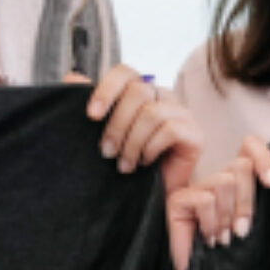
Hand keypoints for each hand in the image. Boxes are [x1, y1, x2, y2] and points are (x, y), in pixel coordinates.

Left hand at [74, 65, 203, 192]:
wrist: (151, 197)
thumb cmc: (127, 163)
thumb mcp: (104, 133)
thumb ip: (92, 106)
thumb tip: (73, 76)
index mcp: (141, 91)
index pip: (125, 73)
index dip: (106, 89)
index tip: (91, 116)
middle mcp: (163, 97)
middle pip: (138, 92)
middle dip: (117, 124)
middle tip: (106, 151)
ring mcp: (182, 114)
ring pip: (152, 113)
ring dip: (132, 142)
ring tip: (124, 165)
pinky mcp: (195, 134)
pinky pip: (170, 130)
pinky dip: (151, 148)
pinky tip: (144, 162)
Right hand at [167, 135, 269, 269]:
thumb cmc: (232, 261)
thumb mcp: (256, 227)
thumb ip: (261, 200)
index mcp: (238, 183)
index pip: (250, 147)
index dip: (264, 158)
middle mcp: (216, 182)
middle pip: (240, 166)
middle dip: (246, 203)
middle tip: (240, 232)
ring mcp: (194, 190)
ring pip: (224, 181)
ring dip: (227, 217)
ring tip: (221, 238)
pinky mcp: (177, 201)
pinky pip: (205, 200)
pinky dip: (210, 223)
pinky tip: (206, 239)